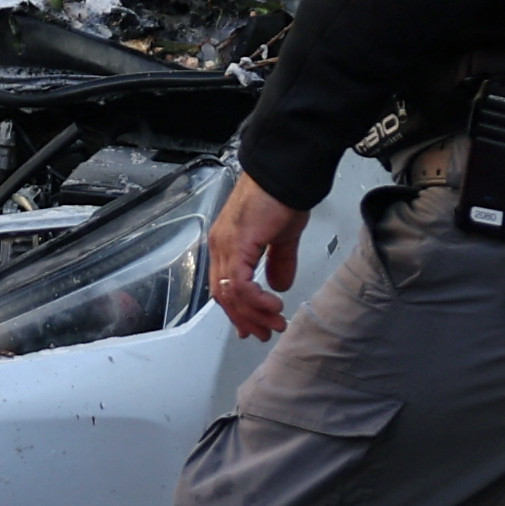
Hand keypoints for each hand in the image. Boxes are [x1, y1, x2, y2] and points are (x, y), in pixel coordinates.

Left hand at [203, 172, 310, 339]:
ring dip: (253, 313)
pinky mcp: (236, 244)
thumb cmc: (281, 195)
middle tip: (263, 332)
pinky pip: (240, 284)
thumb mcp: (282, 237)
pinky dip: (255, 300)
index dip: (237, 310)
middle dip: (245, 318)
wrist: (284, 173)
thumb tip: (279, 286)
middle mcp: (220, 245)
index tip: (251, 326)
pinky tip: (272, 305)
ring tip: (274, 322)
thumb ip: (279, 262)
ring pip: (230, 293)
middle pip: (223, 295)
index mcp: (227, 243)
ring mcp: (225, 245)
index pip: (223, 286)